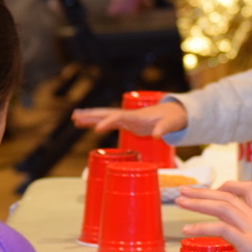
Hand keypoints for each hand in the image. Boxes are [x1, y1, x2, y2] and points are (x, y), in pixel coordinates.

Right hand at [72, 101, 188, 137]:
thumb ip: (164, 130)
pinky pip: (110, 123)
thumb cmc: (174, 118)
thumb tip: (158, 137)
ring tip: (74, 118)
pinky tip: (88, 125)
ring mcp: (128, 119)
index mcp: (137, 116)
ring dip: (91, 118)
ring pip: (106, 117)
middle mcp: (130, 116)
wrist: (176, 113)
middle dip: (92, 115)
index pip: (119, 118)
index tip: (98, 128)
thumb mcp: (171, 124)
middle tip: (76, 116)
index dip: (108, 122)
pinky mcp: (129, 123)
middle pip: (107, 114)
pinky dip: (99, 123)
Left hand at [176, 182, 251, 251]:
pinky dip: (202, 227)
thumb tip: (239, 244)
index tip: (211, 190)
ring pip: (224, 206)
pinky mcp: (251, 245)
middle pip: (229, 195)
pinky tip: (188, 229)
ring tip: (180, 202)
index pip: (249, 189)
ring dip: (198, 203)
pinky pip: (221, 229)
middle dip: (204, 192)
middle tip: (184, 191)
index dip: (228, 186)